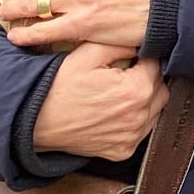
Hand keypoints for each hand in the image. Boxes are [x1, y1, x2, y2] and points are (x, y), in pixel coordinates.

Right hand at [31, 41, 168, 160]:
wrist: (34, 121)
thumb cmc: (59, 86)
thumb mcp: (88, 53)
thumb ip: (121, 44)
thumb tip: (141, 41)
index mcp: (136, 91)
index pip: (156, 65)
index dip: (143, 58)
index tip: (131, 57)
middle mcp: (139, 117)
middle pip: (160, 88)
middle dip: (147, 78)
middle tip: (125, 73)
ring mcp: (131, 138)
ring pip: (154, 110)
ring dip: (145, 99)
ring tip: (119, 92)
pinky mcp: (122, 151)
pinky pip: (141, 131)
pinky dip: (134, 120)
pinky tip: (115, 111)